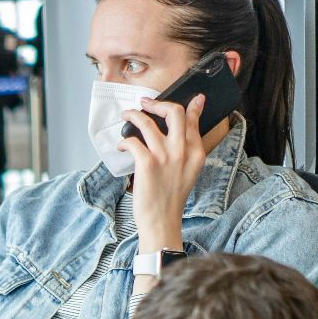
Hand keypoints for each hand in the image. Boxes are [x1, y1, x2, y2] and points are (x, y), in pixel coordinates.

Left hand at [117, 93, 208, 258]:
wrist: (162, 220)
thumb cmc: (171, 198)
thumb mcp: (189, 172)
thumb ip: (188, 151)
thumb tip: (182, 132)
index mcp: (196, 153)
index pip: (194, 121)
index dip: (193, 106)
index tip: (194, 98)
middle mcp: (182, 151)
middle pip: (173, 112)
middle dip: (157, 103)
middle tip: (146, 103)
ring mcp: (164, 156)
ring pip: (147, 122)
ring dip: (133, 115)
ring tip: (127, 116)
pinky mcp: (147, 163)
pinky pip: (132, 140)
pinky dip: (124, 141)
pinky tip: (122, 146)